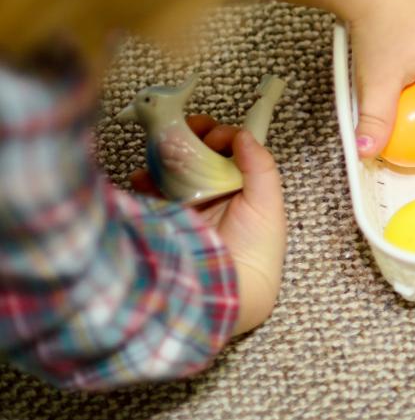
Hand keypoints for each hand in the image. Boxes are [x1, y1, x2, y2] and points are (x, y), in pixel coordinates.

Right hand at [132, 116, 284, 335]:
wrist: (231, 289)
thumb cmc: (258, 248)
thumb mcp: (268, 202)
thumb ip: (259, 165)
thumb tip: (243, 134)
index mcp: (242, 187)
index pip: (228, 150)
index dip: (219, 135)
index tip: (212, 133)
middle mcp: (215, 194)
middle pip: (198, 155)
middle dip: (188, 139)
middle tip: (180, 130)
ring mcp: (188, 206)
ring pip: (173, 170)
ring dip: (164, 156)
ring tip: (159, 149)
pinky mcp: (166, 220)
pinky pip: (151, 194)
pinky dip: (144, 182)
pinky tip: (142, 177)